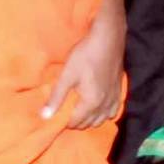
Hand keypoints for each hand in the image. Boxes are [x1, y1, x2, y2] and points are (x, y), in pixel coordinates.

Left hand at [42, 0, 125, 127]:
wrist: (108, 39)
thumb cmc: (85, 55)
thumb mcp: (67, 75)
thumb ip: (56, 97)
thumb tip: (44, 116)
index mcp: (91, 103)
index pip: (75, 123)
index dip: (63, 121)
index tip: (56, 114)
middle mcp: (105, 105)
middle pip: (89, 123)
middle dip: (76, 121)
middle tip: (65, 111)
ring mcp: (114, 99)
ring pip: (102, 119)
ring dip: (90, 119)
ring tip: (80, 111)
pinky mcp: (119, 91)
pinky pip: (113, 111)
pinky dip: (104, 113)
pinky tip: (98, 106)